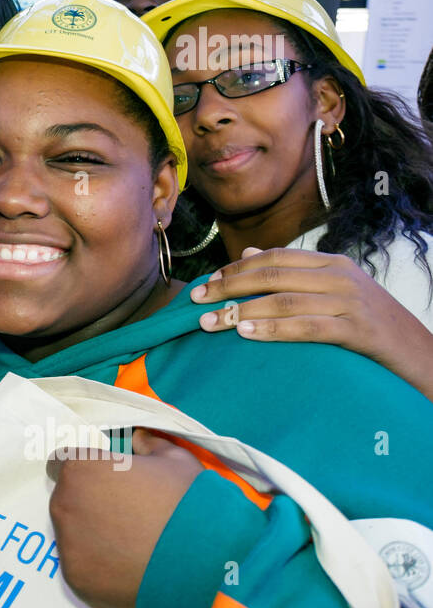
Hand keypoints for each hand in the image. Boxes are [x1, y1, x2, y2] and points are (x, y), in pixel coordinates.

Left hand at [48, 430, 202, 607]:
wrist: (201, 560)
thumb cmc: (186, 501)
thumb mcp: (176, 461)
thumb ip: (150, 445)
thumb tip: (138, 439)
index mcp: (81, 469)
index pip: (63, 462)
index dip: (84, 470)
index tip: (102, 480)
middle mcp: (64, 504)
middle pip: (67, 500)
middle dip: (88, 504)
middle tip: (123, 516)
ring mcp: (68, 545)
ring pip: (72, 535)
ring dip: (92, 536)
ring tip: (129, 545)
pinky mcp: (76, 579)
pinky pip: (82, 567)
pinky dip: (99, 568)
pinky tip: (127, 568)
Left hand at [190, 246, 432, 398]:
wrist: (421, 355)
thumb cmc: (370, 325)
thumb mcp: (333, 292)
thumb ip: (293, 273)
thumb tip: (249, 253)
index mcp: (331, 263)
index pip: (273, 258)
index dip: (235, 268)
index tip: (205, 282)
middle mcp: (339, 276)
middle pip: (271, 275)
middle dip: (228, 287)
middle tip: (196, 301)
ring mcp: (350, 302)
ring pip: (283, 300)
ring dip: (241, 311)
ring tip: (211, 322)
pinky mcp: (358, 330)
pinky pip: (307, 327)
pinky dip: (274, 330)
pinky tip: (247, 335)